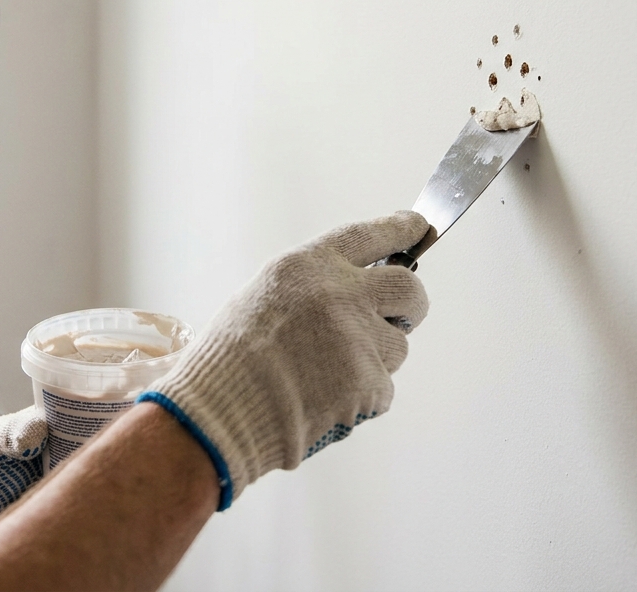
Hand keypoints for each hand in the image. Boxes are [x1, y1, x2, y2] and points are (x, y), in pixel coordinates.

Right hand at [137, 211, 430, 509]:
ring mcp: (358, 337)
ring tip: (328, 375)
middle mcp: (340, 293)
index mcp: (308, 266)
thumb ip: (311, 288)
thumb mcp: (262, 297)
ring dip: (376, 360)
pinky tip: (325, 401)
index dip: (400, 229)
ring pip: (398, 345)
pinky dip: (362, 400)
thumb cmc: (228, 359)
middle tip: (401, 317)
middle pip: (408, 288)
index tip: (417, 226)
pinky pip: (383, 389)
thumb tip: (355, 291)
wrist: (219, 410)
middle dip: (411, 304)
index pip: (370, 235)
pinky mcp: (368, 381)